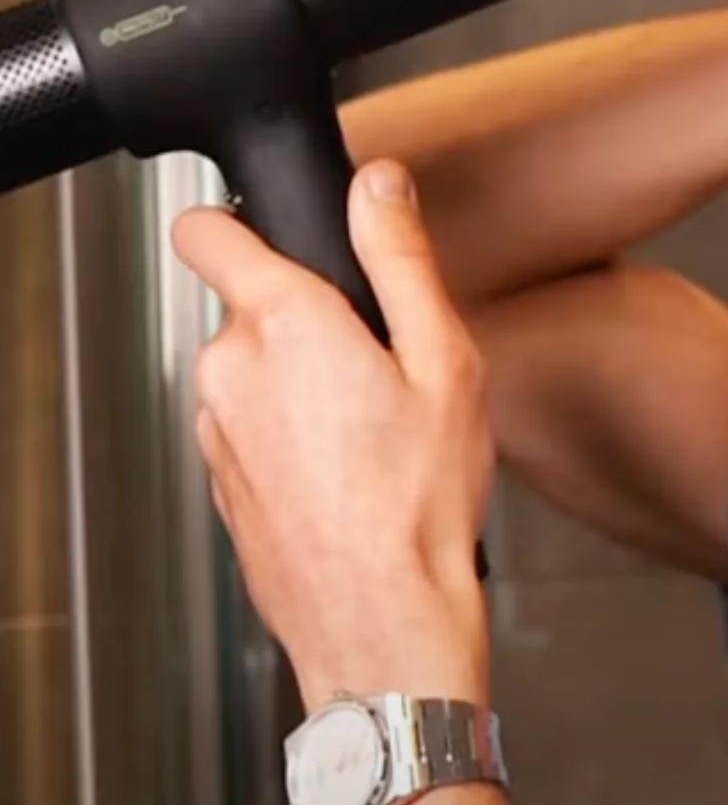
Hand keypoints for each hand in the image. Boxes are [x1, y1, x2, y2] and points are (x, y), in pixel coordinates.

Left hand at [172, 159, 493, 709]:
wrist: (383, 622)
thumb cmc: (419, 500)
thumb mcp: (444, 361)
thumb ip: (402, 259)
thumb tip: (379, 182)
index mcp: (283, 325)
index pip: (205, 230)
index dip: (241, 220)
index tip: (283, 237)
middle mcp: (229, 370)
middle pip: (251, 302)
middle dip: (305, 315)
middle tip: (378, 361)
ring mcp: (216, 431)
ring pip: (253, 366)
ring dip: (299, 376)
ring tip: (369, 425)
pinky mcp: (220, 480)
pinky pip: (250, 422)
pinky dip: (288, 429)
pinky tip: (346, 468)